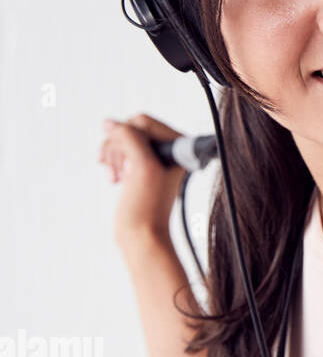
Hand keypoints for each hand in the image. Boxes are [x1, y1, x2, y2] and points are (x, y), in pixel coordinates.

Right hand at [99, 113, 186, 247]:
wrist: (141, 235)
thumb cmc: (146, 206)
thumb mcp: (141, 166)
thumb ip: (130, 138)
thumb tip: (110, 122)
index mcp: (179, 144)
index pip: (143, 121)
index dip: (126, 138)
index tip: (127, 163)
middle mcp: (171, 148)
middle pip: (131, 129)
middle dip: (117, 148)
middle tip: (120, 173)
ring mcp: (157, 158)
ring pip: (123, 140)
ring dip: (113, 156)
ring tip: (115, 178)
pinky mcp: (144, 168)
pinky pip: (122, 152)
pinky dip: (113, 162)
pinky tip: (115, 178)